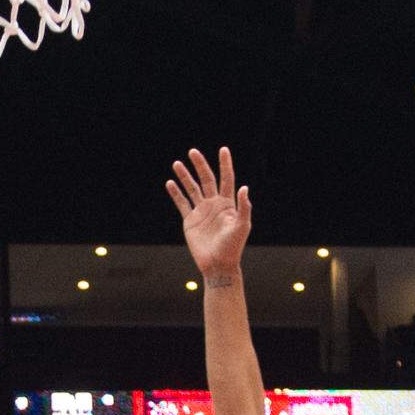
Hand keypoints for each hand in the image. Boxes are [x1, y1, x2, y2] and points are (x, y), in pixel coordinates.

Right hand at [164, 146, 251, 279]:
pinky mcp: (190, 221)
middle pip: (206, 180)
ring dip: (184, 176)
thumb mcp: (242, 227)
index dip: (225, 164)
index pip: (226, 179)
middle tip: (192, 152)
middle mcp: (214, 204)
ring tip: (177, 163)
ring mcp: (201, 212)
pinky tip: (170, 183)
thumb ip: (244, 208)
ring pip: (192, 189)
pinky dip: (176, 193)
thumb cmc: (233, 247)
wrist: (218, 265)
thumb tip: (244, 187)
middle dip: (200, 165)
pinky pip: (182, 203)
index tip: (223, 149)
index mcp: (228, 203)